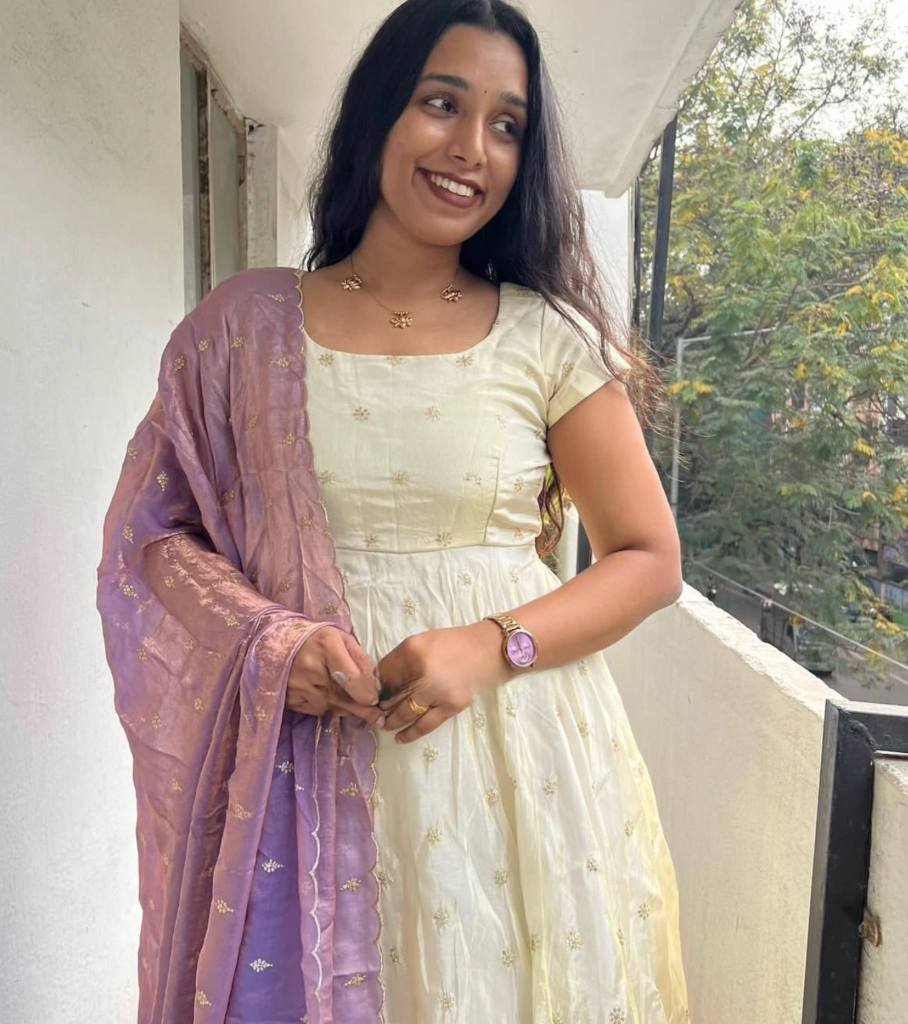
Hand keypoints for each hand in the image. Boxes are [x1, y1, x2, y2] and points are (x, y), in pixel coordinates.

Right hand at [286, 625, 384, 728]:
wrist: (276, 642)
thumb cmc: (316, 640)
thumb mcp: (342, 639)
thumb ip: (360, 658)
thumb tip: (375, 685)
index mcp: (327, 645)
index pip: (350, 677)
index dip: (365, 692)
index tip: (374, 700)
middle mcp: (310, 667)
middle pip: (342, 696)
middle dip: (362, 708)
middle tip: (377, 718)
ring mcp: (297, 685)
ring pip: (331, 706)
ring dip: (344, 706)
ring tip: (345, 696)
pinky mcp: (289, 699)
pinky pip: (317, 710)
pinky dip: (327, 706)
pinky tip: (326, 695)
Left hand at [376, 620, 513, 742]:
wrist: (487, 649)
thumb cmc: (452, 643)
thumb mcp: (420, 642)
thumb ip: (398, 661)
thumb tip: (377, 683)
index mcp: (412, 650)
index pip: (383, 674)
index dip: (373, 687)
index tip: (368, 695)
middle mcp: (423, 671)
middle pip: (391, 695)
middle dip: (379, 706)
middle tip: (372, 713)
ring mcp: (438, 691)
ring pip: (405, 712)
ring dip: (391, 721)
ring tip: (383, 724)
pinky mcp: (452, 706)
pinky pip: (426, 724)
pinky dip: (411, 733)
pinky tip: (399, 737)